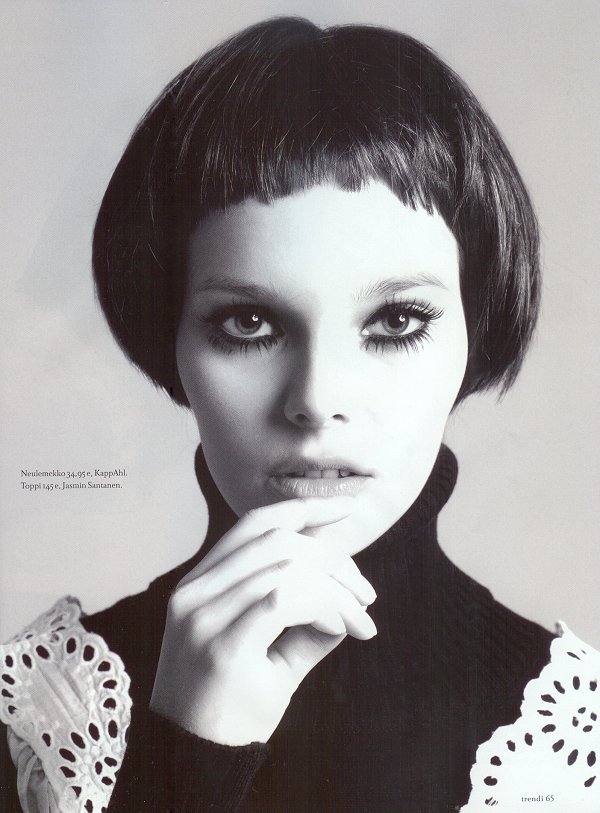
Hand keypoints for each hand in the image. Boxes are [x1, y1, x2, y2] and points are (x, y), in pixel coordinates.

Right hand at [150, 497, 376, 744]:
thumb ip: (304, 615)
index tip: (345, 510)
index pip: (255, 524)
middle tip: (367, 596)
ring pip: (287, 567)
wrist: (195, 764)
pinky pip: (284, 599)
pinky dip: (324, 606)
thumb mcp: (271, 652)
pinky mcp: (221, 645)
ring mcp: (203, 616)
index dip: (303, 508)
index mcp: (200, 583)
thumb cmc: (233, 706)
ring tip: (361, 619)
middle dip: (335, 560)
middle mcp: (195, 591)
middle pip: (280, 541)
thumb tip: (350, 592)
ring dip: (338, 589)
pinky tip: (341, 629)